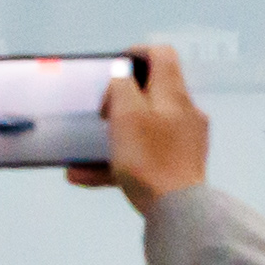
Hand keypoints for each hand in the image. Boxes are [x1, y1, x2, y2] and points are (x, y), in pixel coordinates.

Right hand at [82, 38, 213, 210]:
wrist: (177, 210)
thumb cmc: (149, 157)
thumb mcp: (127, 114)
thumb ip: (122, 87)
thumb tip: (121, 76)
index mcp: (174, 95)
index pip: (162, 55)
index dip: (136, 53)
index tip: (113, 66)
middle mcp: (184, 113)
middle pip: (152, 93)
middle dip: (120, 100)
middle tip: (100, 112)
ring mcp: (184, 141)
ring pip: (142, 130)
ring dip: (111, 137)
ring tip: (82, 152)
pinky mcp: (178, 167)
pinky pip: (143, 158)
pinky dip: (114, 163)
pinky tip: (80, 176)